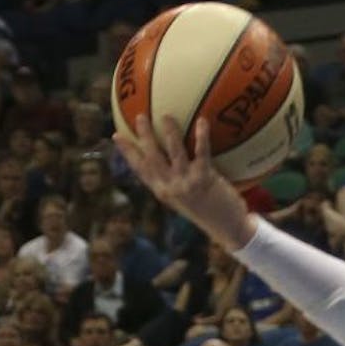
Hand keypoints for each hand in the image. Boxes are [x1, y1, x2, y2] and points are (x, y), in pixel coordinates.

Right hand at [117, 116, 254, 248]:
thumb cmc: (208, 211)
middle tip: (140, 116)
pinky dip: (201, 136)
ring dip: (169, 132)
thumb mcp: (185, 198)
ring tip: (166, 116)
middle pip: (152, 157)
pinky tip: (202, 121)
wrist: (228, 229)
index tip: (116, 135)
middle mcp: (170, 187)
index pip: (140, 169)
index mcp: (162, 191)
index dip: (127, 152)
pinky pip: (202, 153)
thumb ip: (175, 182)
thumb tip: (172, 160)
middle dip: (144, 135)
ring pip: (174, 152)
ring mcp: (186, 183)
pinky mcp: (205, 179)